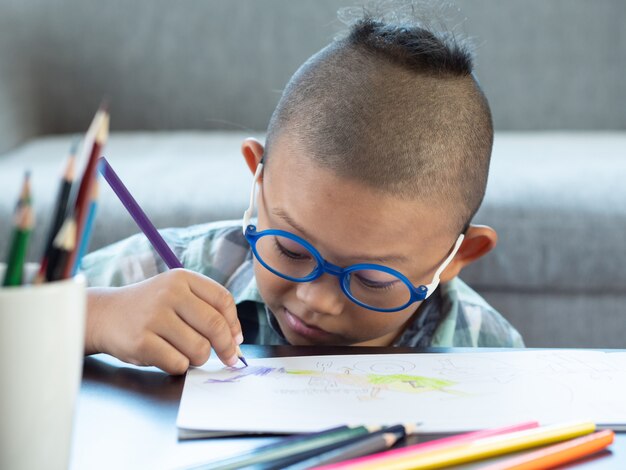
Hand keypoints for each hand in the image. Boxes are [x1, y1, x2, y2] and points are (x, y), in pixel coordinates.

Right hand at [85, 269, 242, 374]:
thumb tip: (236, 341)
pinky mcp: (141, 342)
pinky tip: (167, 356)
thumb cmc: (150, 309)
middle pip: (215, 326)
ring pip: (200, 349)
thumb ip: (206, 310)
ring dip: (198, 358)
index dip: (234, 324)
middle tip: (229, 359)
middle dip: (226, 348)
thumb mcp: (176, 294)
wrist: (104, 315)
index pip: (223, 300)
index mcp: (182, 278)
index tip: (235, 339)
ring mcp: (154, 317)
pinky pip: (178, 363)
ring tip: (184, 352)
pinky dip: (179, 366)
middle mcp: (169, 293)